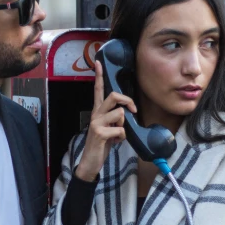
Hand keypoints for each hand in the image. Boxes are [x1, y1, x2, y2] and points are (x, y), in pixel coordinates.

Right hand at [74, 61, 137, 181]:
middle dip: (128, 101)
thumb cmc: (102, 144)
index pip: (98, 90)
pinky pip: (120, 130)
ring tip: (117, 135)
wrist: (90, 161)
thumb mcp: (110, 128)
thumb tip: (126, 113)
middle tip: (133, 110)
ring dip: (124, 126)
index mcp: (98, 111)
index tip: (98, 62)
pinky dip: (122, 137)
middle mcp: (96, 113)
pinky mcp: (99, 132)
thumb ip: (115, 118)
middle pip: (113, 96)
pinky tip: (114, 142)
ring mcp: (96, 122)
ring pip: (120, 114)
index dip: (99, 76)